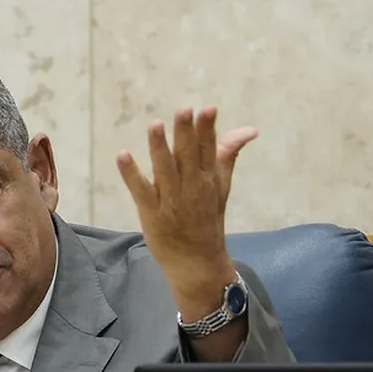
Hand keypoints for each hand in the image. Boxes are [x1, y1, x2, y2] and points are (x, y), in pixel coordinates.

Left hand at [115, 106, 256, 297]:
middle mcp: (192, 188)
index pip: (209, 150)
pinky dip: (131, 173)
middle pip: (189, 157)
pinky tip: (123, 155)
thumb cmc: (208, 220)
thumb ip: (228, 154)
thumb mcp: (221, 187)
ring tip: (155, 125)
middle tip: (183, 110)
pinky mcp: (152, 213)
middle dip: (186, 134)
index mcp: (209, 180)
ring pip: (165, 170)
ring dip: (159, 148)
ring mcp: (172, 201)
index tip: (207, 109)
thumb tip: (249, 130)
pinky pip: (141, 190)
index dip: (207, 130)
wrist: (197, 262)